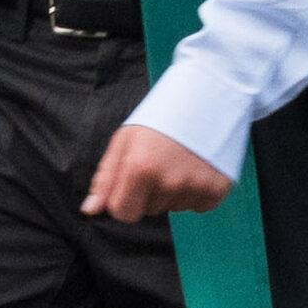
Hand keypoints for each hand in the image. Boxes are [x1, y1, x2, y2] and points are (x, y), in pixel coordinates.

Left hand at [87, 115, 231, 223]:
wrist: (208, 94)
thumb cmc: (163, 115)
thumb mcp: (126, 139)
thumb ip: (106, 177)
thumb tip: (91, 209)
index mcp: (140, 168)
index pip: (123, 213)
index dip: (124, 199)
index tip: (134, 179)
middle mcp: (168, 182)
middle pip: (150, 209)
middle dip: (151, 191)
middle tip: (162, 159)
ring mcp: (195, 186)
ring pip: (173, 207)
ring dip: (174, 190)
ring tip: (181, 159)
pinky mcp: (217, 189)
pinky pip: (198, 206)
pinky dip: (197, 191)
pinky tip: (197, 167)